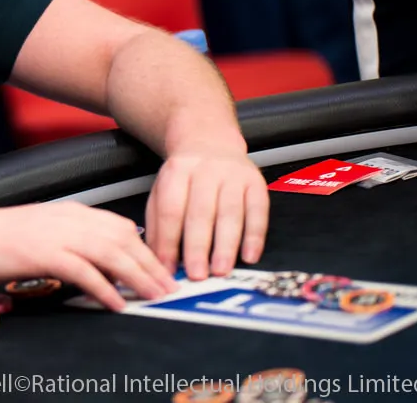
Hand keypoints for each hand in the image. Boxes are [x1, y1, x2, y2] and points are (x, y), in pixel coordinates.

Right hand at [0, 202, 179, 310]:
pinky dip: (104, 287)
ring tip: (154, 296)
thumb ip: (66, 242)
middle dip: (150, 263)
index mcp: (67, 211)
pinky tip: (116, 302)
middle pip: (122, 238)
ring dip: (137, 276)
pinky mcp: (41, 253)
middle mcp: (66, 217)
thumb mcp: (36, 234)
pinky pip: (83, 271)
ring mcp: (54, 233)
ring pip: (110, 252)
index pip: (118, 225)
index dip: (144, 248)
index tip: (159, 269)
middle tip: (167, 287)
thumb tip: (93, 264)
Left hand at [145, 143, 268, 279]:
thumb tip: (159, 261)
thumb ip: (158, 224)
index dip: (168, 241)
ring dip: (226, 245)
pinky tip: (249, 256)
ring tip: (220, 270)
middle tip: (196, 274)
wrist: (210, 141)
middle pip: (201, 212)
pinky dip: (255, 236)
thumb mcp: (161, 190)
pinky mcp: (256, 182)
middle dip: (198, 247)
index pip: (170, 210)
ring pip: (230, 214)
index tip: (167, 268)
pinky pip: (258, 211)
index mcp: (177, 171)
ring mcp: (233, 175)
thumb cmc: (184, 175)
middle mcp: (205, 170)